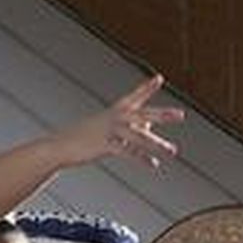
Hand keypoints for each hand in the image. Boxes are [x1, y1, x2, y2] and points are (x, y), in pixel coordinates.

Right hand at [53, 74, 183, 167]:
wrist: (61, 145)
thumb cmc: (86, 137)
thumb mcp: (109, 127)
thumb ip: (132, 126)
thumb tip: (149, 127)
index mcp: (116, 111)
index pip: (135, 96)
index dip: (147, 87)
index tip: (159, 78)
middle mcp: (115, 117)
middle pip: (143, 114)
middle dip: (163, 115)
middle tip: (181, 115)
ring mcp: (110, 131)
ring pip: (139, 137)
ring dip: (157, 144)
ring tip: (173, 151)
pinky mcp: (105, 145)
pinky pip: (128, 152)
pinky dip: (141, 158)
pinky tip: (153, 164)